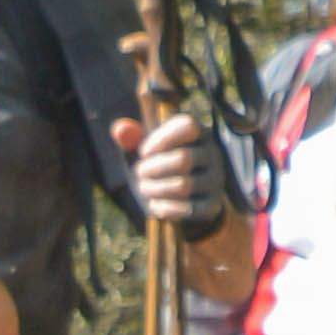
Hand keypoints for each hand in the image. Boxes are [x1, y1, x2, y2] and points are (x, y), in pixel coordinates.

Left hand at [119, 104, 221, 229]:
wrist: (186, 196)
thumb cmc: (162, 164)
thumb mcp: (149, 148)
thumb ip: (131, 136)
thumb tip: (119, 131)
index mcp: (199, 133)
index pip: (188, 126)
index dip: (161, 139)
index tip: (143, 152)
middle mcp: (213, 154)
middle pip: (183, 159)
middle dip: (153, 168)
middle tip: (139, 173)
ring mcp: (216, 180)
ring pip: (183, 186)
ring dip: (156, 189)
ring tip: (145, 188)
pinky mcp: (213, 205)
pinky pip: (190, 209)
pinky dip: (167, 209)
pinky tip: (155, 206)